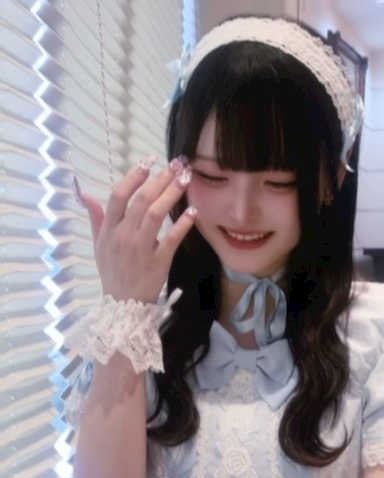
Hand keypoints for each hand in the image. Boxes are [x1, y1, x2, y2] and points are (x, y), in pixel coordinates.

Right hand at [73, 159, 195, 303]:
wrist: (123, 306)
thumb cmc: (113, 273)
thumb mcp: (98, 245)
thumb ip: (96, 218)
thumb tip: (85, 194)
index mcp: (109, 230)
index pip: (119, 196)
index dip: (134, 176)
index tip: (148, 161)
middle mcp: (124, 236)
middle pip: (142, 200)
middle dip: (161, 179)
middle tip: (177, 165)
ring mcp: (141, 249)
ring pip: (156, 214)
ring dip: (172, 193)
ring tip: (185, 179)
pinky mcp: (158, 262)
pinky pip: (171, 239)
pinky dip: (183, 224)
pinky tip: (193, 212)